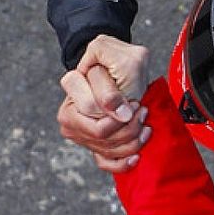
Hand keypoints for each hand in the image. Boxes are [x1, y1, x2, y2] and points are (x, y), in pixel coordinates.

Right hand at [57, 35, 150, 173]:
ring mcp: (77, 131)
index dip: (115, 106)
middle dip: (127, 125)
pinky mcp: (90, 145)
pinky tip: (136, 156)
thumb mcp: (113, 52)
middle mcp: (68, 111)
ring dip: (132, 139)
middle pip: (99, 131)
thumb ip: (110, 75)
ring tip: (144, 124)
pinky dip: (122, 162)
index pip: (91, 106)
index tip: (135, 103)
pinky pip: (104, 162)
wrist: (122, 70)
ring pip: (105, 147)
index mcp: (71, 84)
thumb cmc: (119, 59)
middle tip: (142, 112)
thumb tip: (121, 114)